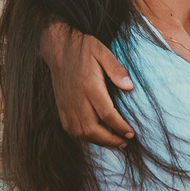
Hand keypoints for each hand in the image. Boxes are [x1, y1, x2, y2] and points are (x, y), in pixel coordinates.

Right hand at [40, 22, 134, 148]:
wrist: (58, 48)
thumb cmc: (83, 49)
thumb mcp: (102, 51)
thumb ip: (116, 69)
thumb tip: (130, 87)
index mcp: (89, 86)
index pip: (107, 114)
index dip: (120, 127)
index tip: (131, 133)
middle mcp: (77, 99)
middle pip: (92, 129)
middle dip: (110, 140)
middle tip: (125, 142)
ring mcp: (67, 105)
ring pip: (80, 133)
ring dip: (98, 142)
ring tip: (113, 142)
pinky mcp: (61, 107)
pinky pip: (71, 129)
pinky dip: (83, 137)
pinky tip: (95, 137)